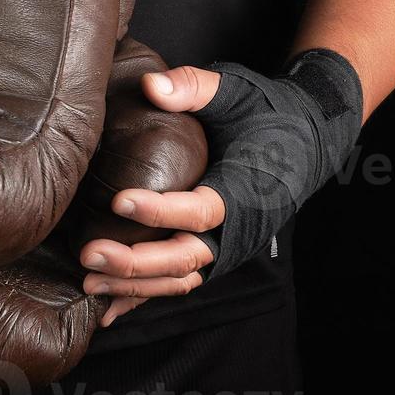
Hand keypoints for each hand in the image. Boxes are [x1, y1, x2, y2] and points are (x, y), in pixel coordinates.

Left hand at [81, 50, 361, 325]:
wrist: (306, 137)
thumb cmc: (266, 111)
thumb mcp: (234, 90)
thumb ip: (192, 87)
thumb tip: (150, 85)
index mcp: (245, 191)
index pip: (200, 210)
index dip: (160, 210)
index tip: (119, 201)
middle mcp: (237, 230)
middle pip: (184, 258)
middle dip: (135, 263)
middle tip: (89, 253)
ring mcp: (225, 246)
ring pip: (178, 279)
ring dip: (134, 286)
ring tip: (88, 278)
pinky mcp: (213, 251)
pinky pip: (177, 281)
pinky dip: (144, 299)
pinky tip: (108, 308)